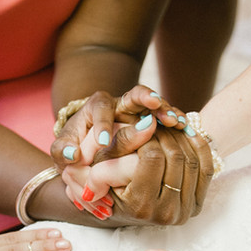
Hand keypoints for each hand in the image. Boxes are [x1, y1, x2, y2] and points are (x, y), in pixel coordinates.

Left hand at [51, 85, 184, 170]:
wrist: (90, 149)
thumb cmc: (76, 150)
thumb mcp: (63, 150)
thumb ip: (62, 152)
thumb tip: (72, 155)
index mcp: (97, 107)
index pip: (100, 109)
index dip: (103, 124)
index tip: (103, 141)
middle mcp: (122, 104)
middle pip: (135, 95)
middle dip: (145, 100)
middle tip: (155, 106)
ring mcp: (142, 112)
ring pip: (156, 106)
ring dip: (166, 112)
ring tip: (176, 123)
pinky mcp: (156, 123)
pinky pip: (169, 120)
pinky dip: (178, 124)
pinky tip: (187, 132)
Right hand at [53, 86, 212, 225]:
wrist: (126, 207)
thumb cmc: (109, 184)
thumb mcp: (102, 166)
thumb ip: (120, 144)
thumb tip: (148, 122)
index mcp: (140, 206)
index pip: (153, 158)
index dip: (149, 136)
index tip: (144, 125)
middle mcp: (165, 213)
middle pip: (176, 159)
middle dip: (167, 134)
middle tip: (158, 121)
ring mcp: (184, 212)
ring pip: (192, 162)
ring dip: (182, 137)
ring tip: (169, 126)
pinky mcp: (196, 206)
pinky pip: (206, 170)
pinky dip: (199, 147)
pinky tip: (187, 133)